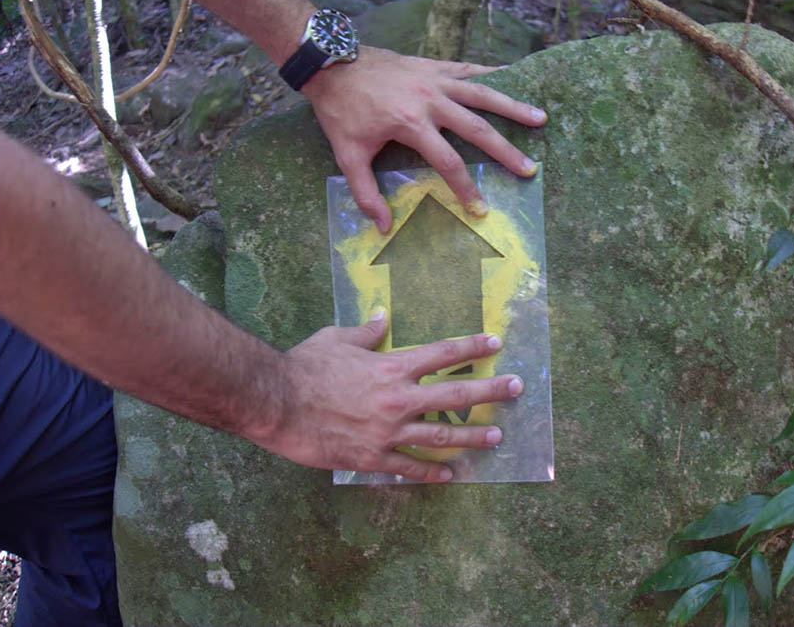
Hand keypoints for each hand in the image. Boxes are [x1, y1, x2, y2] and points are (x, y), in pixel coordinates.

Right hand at [251, 311, 523, 481]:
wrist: (277, 403)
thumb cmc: (305, 366)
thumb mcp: (336, 339)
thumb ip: (365, 332)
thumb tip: (381, 318)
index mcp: (392, 366)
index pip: (442, 352)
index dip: (471, 346)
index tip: (494, 343)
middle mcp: (399, 398)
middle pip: (455, 393)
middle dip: (491, 391)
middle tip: (517, 389)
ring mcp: (389, 431)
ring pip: (442, 435)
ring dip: (472, 436)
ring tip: (496, 438)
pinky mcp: (373, 457)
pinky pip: (410, 468)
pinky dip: (432, 473)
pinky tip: (450, 476)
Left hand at [301, 46, 546, 232]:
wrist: (332, 62)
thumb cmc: (341, 111)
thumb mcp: (347, 155)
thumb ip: (365, 192)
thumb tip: (382, 227)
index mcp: (412, 124)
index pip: (449, 162)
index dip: (466, 189)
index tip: (480, 209)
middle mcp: (431, 100)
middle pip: (478, 129)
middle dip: (506, 152)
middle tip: (529, 169)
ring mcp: (435, 80)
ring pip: (484, 94)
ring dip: (514, 106)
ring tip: (541, 118)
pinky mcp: (434, 66)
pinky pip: (469, 69)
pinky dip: (492, 74)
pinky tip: (513, 78)